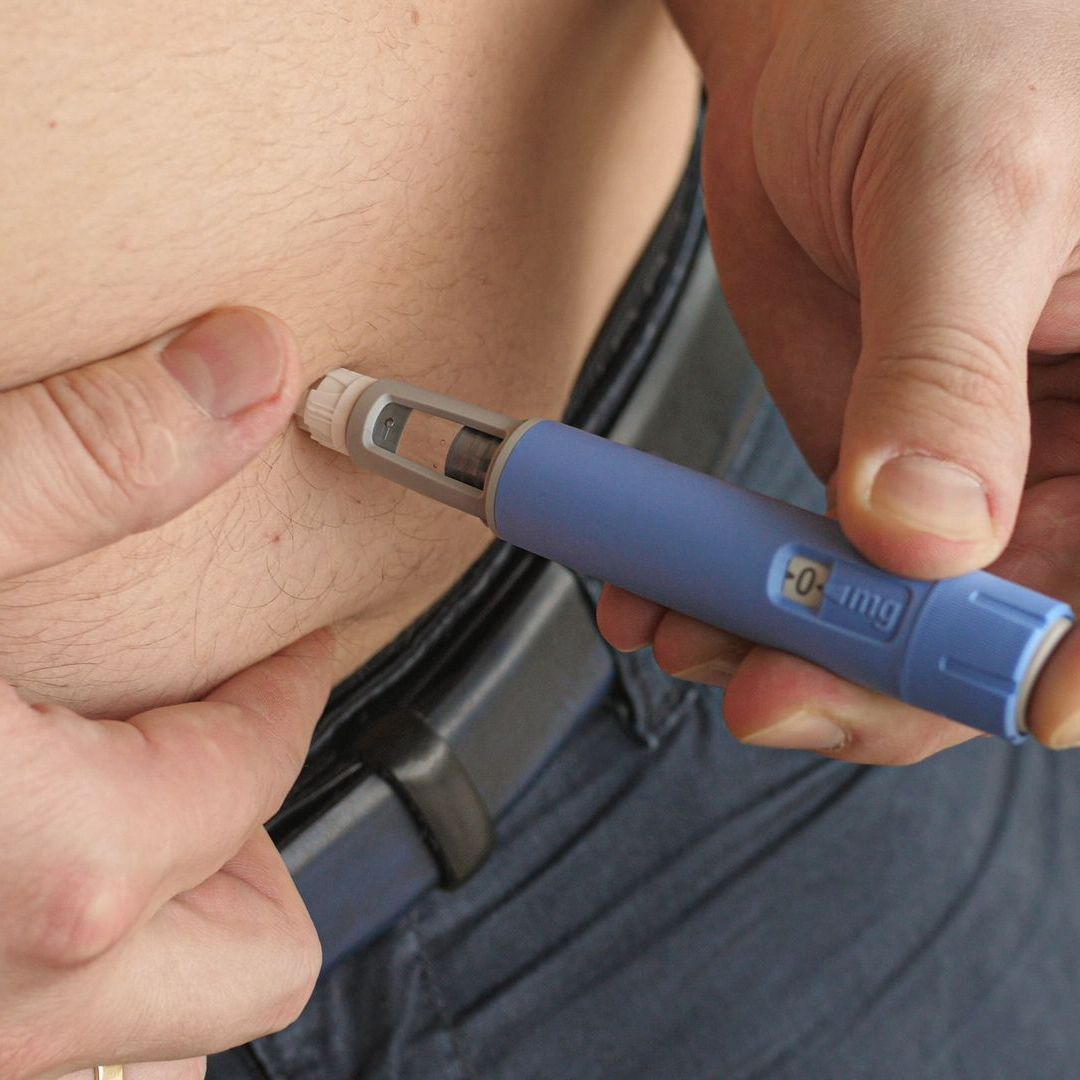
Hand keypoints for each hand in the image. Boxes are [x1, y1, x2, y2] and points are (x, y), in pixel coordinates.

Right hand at [0, 309, 333, 1077]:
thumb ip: (95, 453)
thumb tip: (249, 364)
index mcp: (58, 859)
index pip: (256, 769)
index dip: (282, 693)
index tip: (280, 652)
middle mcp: (23, 1003)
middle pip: (258, 953)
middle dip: (247, 832)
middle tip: (206, 735)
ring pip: (160, 1029)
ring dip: (164, 925)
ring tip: (116, 810)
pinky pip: (68, 1059)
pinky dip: (70, 984)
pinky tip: (21, 872)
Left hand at [606, 0, 1079, 761]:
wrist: (826, 33)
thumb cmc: (940, 38)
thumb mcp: (964, 187)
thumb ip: (946, 364)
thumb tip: (925, 529)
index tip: (1014, 703)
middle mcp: (1076, 453)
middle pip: (1002, 628)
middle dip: (879, 674)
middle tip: (764, 687)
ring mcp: (969, 478)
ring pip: (891, 622)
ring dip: (781, 646)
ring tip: (681, 629)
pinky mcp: (875, 473)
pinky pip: (814, 571)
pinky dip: (733, 597)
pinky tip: (664, 593)